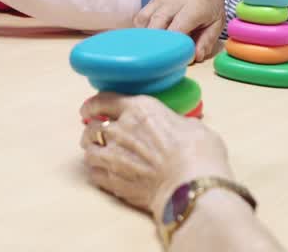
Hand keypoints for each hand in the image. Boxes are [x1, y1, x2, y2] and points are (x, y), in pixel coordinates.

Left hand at [79, 94, 233, 215]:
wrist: (191, 187)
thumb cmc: (199, 153)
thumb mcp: (192, 125)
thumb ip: (174, 123)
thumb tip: (176, 128)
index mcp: (139, 108)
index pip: (104, 100)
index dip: (92, 105)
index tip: (88, 109)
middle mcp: (120, 129)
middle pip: (92, 126)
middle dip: (92, 130)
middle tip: (96, 134)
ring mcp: (113, 155)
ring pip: (89, 149)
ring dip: (92, 149)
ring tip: (97, 153)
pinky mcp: (113, 180)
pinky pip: (93, 173)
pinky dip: (96, 171)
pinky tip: (103, 173)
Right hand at [135, 0, 225, 61]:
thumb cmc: (209, 11)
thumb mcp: (216, 26)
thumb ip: (206, 42)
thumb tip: (193, 57)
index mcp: (195, 6)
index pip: (178, 26)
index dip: (172, 43)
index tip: (170, 58)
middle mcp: (174, 0)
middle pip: (157, 21)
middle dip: (155, 42)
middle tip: (156, 59)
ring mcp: (160, 0)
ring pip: (144, 19)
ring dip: (145, 37)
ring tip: (151, 50)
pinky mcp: (151, 2)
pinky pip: (140, 18)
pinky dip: (141, 31)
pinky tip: (148, 41)